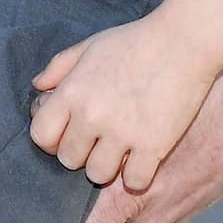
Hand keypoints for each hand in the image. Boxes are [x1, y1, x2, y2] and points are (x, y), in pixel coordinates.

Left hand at [29, 17, 218, 191]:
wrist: (184, 41)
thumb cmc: (136, 41)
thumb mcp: (90, 46)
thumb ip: (59, 66)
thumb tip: (38, 86)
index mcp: (72, 92)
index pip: (41, 136)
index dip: (53, 140)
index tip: (70, 135)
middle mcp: (91, 116)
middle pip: (69, 159)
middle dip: (82, 154)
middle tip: (101, 141)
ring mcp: (121, 132)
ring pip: (98, 174)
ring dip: (109, 168)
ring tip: (121, 152)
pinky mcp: (152, 145)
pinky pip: (134, 181)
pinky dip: (138, 176)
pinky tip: (144, 161)